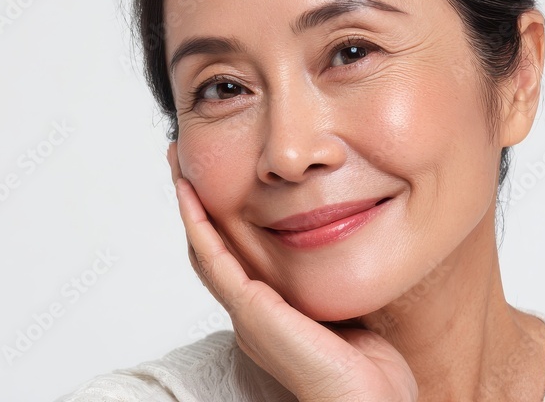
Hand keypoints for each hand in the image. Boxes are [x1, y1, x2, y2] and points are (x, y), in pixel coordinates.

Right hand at [166, 143, 417, 401]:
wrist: (364, 401)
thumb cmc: (367, 369)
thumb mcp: (344, 308)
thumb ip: (331, 280)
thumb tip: (343, 244)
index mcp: (265, 315)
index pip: (232, 260)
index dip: (217, 222)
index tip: (212, 185)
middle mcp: (247, 313)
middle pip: (209, 250)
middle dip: (194, 207)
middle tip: (182, 166)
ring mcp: (244, 312)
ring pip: (204, 250)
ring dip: (188, 207)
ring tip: (178, 169)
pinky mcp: (249, 309)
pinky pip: (214, 259)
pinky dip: (198, 224)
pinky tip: (189, 195)